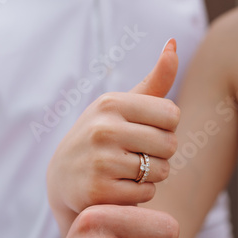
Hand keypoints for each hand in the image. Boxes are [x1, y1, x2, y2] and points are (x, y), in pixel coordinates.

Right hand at [47, 39, 179, 236]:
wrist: (64, 178)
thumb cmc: (103, 137)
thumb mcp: (122, 107)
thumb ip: (154, 81)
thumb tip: (174, 43)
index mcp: (111, 103)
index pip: (172, 115)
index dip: (166, 128)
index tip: (146, 132)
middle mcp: (103, 129)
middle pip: (170, 144)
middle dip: (161, 154)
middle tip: (139, 155)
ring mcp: (100, 161)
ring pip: (161, 170)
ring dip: (153, 175)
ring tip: (129, 171)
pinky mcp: (99, 191)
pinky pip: (146, 193)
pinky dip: (140, 194)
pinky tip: (121, 187)